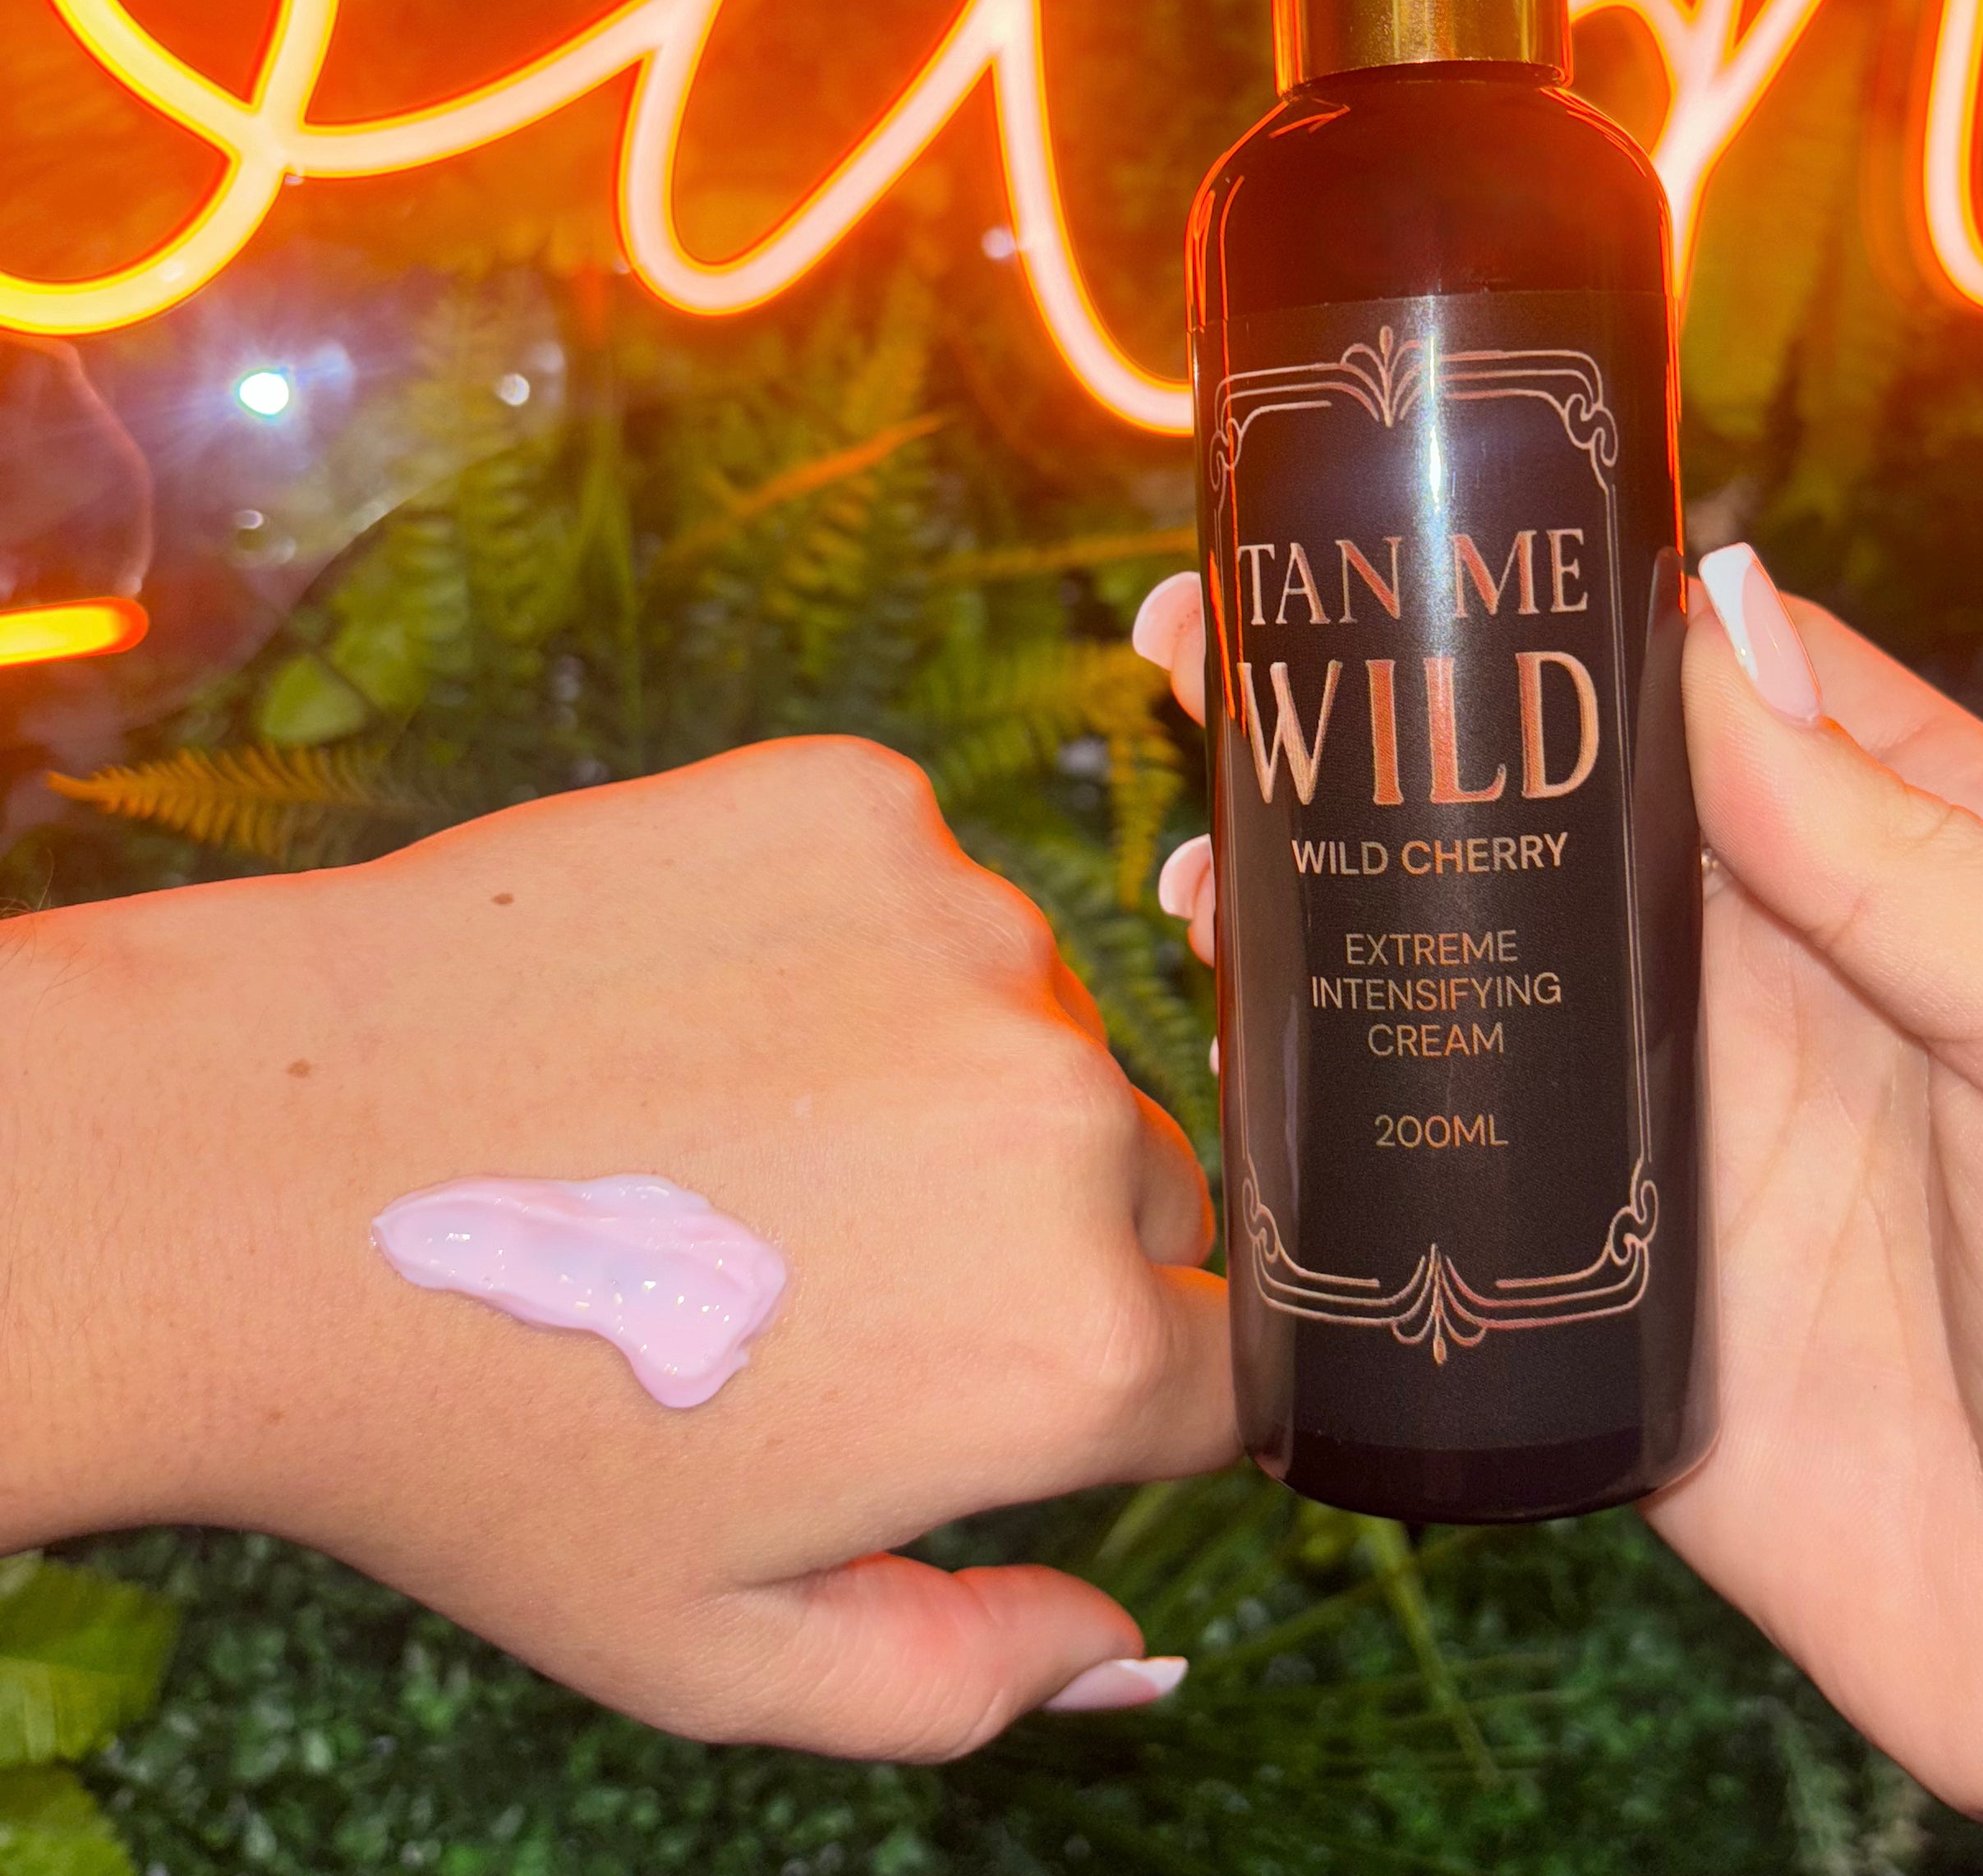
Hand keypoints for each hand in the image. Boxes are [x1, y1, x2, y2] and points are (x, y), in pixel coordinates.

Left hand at [1, 739, 1233, 1757]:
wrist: (255, 1175)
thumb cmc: (479, 1438)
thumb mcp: (713, 1648)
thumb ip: (965, 1678)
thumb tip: (1131, 1649)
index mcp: (1064, 1344)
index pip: (1226, 1362)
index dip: (1119, 1386)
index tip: (991, 1371)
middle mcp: (1064, 1116)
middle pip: (1142, 1188)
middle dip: (1031, 1234)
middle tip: (821, 1263)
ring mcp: (970, 932)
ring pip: (1033, 1027)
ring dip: (940, 1076)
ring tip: (734, 1128)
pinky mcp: (867, 805)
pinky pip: (925, 893)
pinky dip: (850, 944)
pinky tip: (698, 1007)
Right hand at [1134, 558, 1982, 1872]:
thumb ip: (1926, 858)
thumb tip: (1716, 645)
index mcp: (1925, 869)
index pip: (1715, 678)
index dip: (1560, 600)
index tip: (1404, 538)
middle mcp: (1783, 977)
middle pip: (1555, 805)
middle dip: (1394, 725)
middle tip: (1219, 654)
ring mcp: (1682, 1131)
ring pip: (1473, 963)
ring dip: (1336, 893)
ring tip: (1204, 842)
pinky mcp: (1607, 1286)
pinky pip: (1448, 1164)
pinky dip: (1338, 1107)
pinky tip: (1243, 1050)